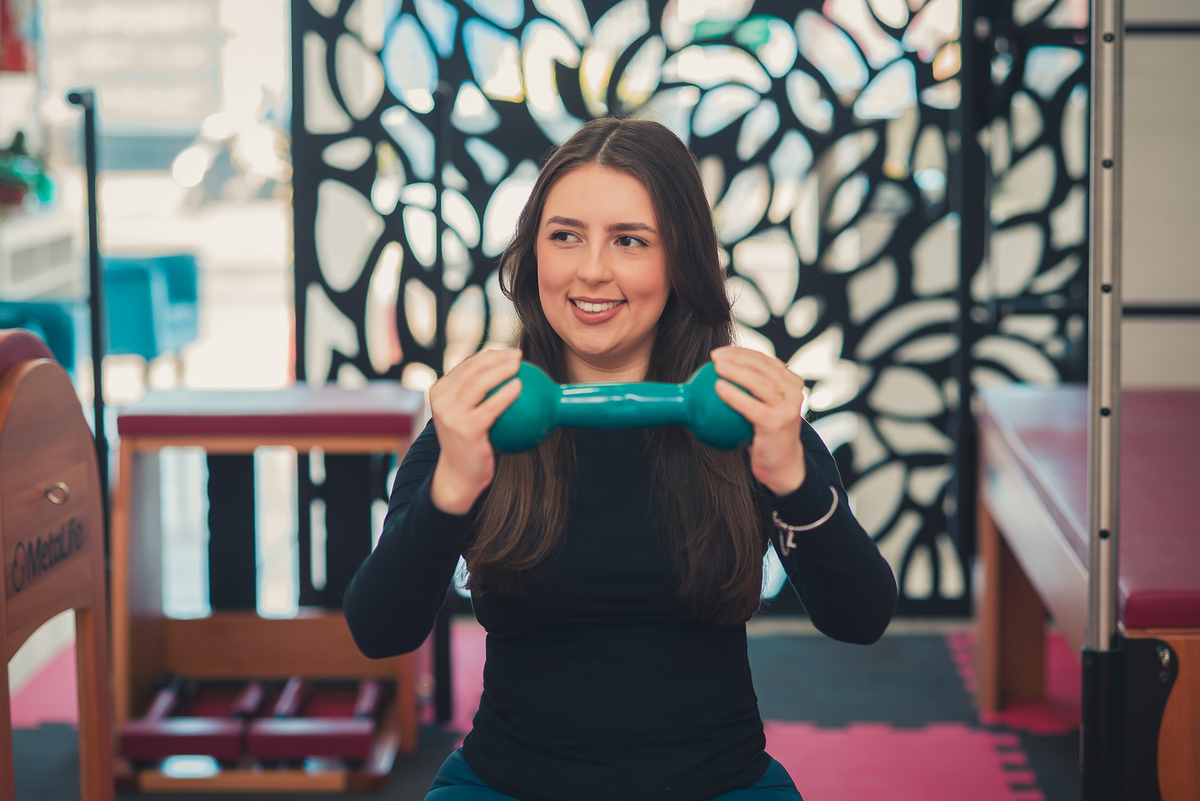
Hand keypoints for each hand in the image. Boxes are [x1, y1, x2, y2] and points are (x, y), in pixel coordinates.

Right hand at [429, 347, 523, 513]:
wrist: (459, 475)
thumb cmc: (470, 442)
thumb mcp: (465, 414)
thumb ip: (476, 395)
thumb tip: (507, 370)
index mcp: (439, 391)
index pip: (465, 366)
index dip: (488, 354)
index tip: (510, 352)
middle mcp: (441, 400)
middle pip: (471, 370)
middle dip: (496, 357)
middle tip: (518, 355)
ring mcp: (450, 415)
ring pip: (478, 384)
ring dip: (500, 370)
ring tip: (519, 365)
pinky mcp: (465, 429)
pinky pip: (490, 407)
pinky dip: (505, 394)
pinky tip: (519, 387)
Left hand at [710, 346, 806, 495]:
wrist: (783, 466)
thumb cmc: (766, 435)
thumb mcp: (765, 408)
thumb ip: (753, 391)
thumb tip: (717, 374)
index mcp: (791, 384)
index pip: (766, 361)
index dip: (743, 352)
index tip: (721, 352)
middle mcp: (794, 393)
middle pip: (764, 367)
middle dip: (739, 357)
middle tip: (715, 356)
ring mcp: (788, 408)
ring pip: (761, 383)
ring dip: (737, 371)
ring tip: (716, 367)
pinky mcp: (777, 424)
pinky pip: (751, 406)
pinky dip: (734, 395)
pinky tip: (719, 388)